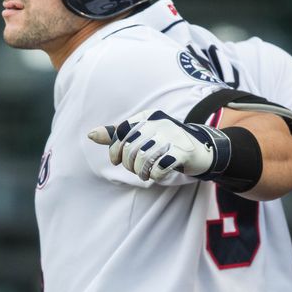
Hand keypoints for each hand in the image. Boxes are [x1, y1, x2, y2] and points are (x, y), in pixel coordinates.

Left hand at [88, 110, 231, 182]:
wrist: (201, 149)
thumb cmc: (167, 143)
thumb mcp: (143, 135)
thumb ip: (118, 135)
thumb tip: (91, 135)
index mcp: (147, 116)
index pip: (121, 132)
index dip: (114, 150)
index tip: (116, 161)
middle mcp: (159, 123)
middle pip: (130, 148)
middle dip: (130, 165)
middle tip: (137, 170)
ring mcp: (172, 136)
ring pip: (143, 159)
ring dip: (142, 172)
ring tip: (146, 174)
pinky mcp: (182, 151)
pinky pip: (159, 168)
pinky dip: (155, 175)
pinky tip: (159, 174)